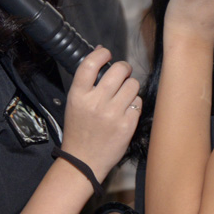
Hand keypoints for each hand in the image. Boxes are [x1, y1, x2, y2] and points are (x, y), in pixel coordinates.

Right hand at [62, 46, 140, 180]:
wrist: (83, 161)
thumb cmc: (79, 130)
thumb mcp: (74, 104)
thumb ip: (87, 81)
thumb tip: (100, 52)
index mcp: (78, 95)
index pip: (90, 64)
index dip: (102, 53)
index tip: (107, 53)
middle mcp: (95, 103)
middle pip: (119, 70)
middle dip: (124, 68)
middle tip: (123, 73)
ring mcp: (112, 114)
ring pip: (132, 84)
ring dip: (130, 86)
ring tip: (124, 94)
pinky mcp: (126, 125)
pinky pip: (138, 102)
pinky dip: (134, 104)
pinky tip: (126, 110)